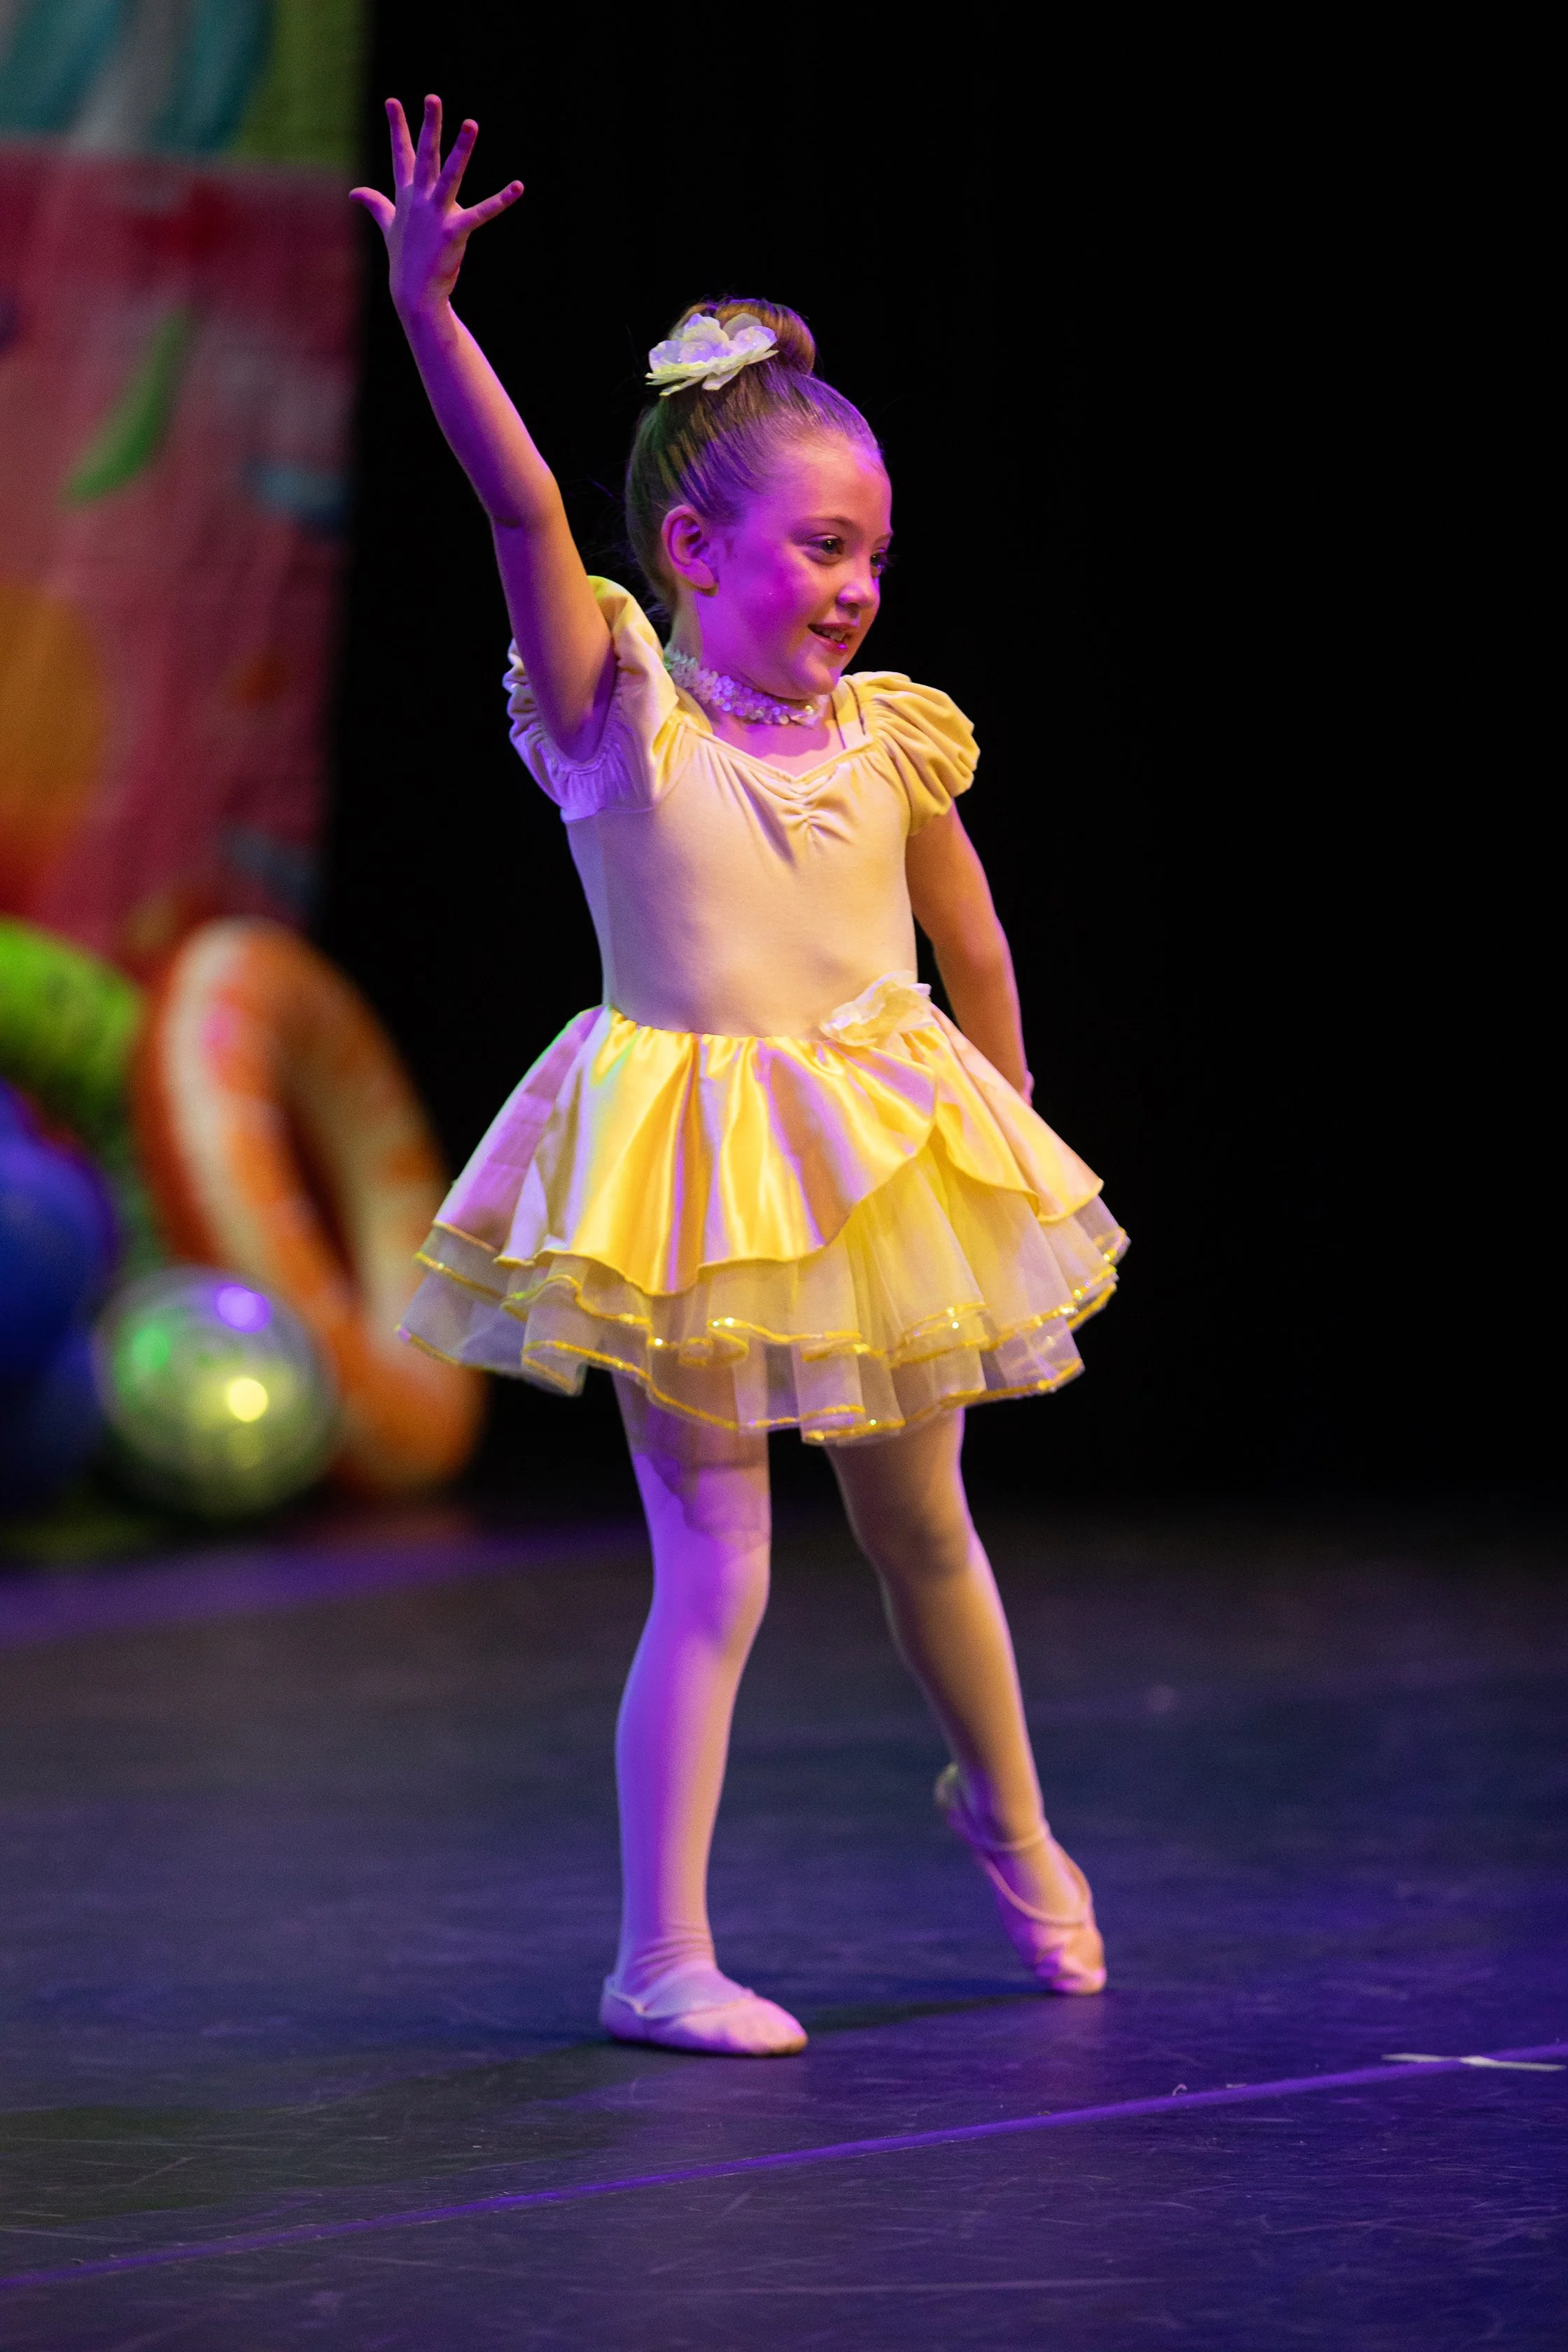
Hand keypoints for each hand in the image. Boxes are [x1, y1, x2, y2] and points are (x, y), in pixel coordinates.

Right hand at [351, 96, 522, 323]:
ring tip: (471, 124)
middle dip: (429, 125)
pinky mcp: (454, 232)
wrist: (413, 294)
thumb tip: (354, 192)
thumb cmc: (404, 259)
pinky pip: (481, 213)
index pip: (402, 155)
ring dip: (461, 150)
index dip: (398, 127)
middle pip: (425, 155)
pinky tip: (518, 187)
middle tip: (433, 97)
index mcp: (407, 196)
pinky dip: (501, 201)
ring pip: (449, 175)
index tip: (393, 101)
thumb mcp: (388, 226)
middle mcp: (420, 201)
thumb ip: (376, 205)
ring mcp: (436, 215)